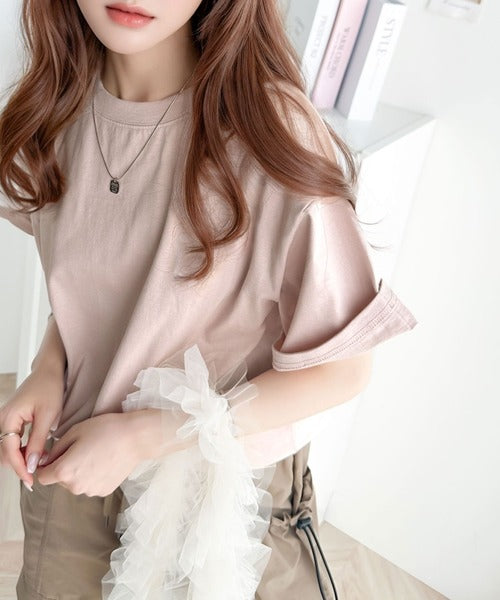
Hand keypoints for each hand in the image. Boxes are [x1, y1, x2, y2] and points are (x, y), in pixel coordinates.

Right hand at [0, 366, 63, 487]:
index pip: (9, 451)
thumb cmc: (49, 388)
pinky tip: (38, 451)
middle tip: (38, 474)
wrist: (49, 371)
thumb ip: (38, 441)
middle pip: (5, 452)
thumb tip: (31, 465)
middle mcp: (2, 419)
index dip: (20, 468)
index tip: (31, 480)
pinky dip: (23, 449)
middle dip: (20, 465)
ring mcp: (5, 419)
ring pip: (8, 448)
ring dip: (22, 458)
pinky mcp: (12, 420)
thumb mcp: (47, 416)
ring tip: (41, 461)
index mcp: (8, 418)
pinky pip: (12, 440)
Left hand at [36, 412, 144, 495]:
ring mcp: (91, 491)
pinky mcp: (104, 491)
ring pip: (76, 483)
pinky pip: (90, 484)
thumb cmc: (106, 430)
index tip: (54, 455)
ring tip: (95, 454)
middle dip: (65, 466)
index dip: (45, 465)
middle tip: (81, 448)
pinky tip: (104, 461)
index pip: (42, 476)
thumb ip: (55, 449)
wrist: (136, 438)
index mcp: (64, 471)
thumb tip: (45, 460)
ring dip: (79, 472)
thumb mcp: (75, 431)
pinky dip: (93, 475)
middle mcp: (75, 486)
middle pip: (60, 480)